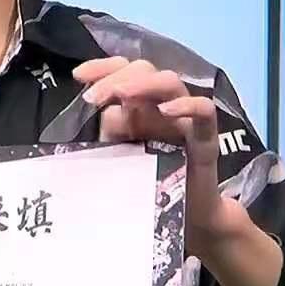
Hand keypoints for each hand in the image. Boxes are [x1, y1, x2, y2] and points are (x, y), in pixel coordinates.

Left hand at [71, 57, 248, 255]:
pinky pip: (204, 110)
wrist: (187, 218)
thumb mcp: (120, 154)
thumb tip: (101, 109)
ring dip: (144, 84)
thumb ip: (110, 131)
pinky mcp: (206, 137)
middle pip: (144, 70)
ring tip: (122, 95)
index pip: (123, 70)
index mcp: (139, 104)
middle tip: (93, 97)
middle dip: (115, 77)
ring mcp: (185, 118)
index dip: (102, 67)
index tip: (78, 76)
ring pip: (171, 82)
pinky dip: (187, 105)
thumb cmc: (149, 182)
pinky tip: (165, 111)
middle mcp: (162, 104)